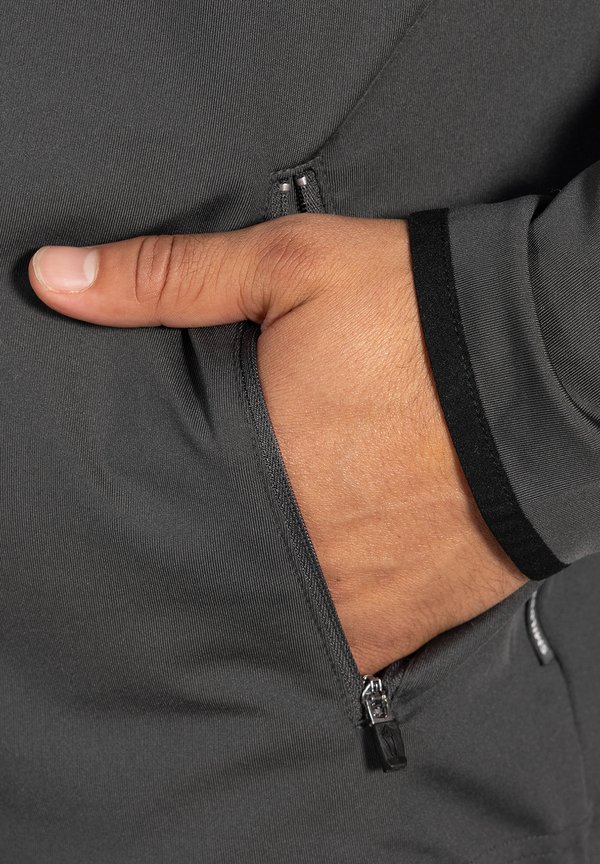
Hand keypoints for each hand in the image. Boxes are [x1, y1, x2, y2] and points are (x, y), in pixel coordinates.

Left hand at [28, 214, 526, 674]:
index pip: (163, 516)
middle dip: (208, 554)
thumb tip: (53, 277)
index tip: (140, 509)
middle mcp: (305, 550)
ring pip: (279, 621)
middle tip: (211, 526)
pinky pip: (350, 646)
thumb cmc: (419, 314)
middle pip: (220, 577)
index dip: (147, 512)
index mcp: (259, 470)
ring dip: (265, 594)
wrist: (549, 361)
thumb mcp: (288, 267)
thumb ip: (165, 278)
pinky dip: (328, 620)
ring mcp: (363, 596)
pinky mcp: (416, 617)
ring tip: (265, 559)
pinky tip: (324, 585)